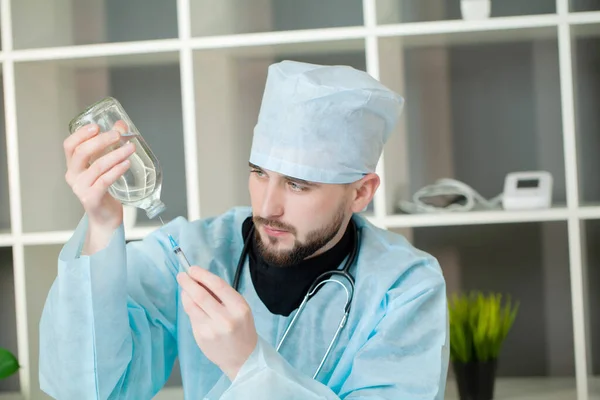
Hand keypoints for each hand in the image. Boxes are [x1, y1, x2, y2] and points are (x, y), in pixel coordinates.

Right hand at [64, 121, 134, 253]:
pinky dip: (116, 170)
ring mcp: (81, 188)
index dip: (81, 134)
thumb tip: (121, 125)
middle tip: (117, 135)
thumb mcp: (106, 165)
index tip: (96, 126)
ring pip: (97, 166)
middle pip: (81, 153)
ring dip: (115, 155)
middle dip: (101, 141)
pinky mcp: (91, 198)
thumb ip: (111, 145)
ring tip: (130, 148)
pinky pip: (104, 181)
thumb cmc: (105, 189)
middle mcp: (73, 176)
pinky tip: (126, 164)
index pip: (69, 145)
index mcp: (73, 166)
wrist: (106, 218)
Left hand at [177, 266, 257, 380]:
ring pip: (192, 305)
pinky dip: (188, 305)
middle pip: (201, 295)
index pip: (218, 285)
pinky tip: (189, 301)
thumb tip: (200, 279)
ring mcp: (211, 329)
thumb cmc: (242, 328)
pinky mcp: (201, 336)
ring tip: (184, 287)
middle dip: (188, 282)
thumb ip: (222, 295)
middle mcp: (225, 318)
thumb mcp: (240, 308)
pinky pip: (191, 316)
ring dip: (185, 293)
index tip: (192, 269)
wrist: (242, 357)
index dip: (202, 275)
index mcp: (239, 307)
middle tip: (181, 275)